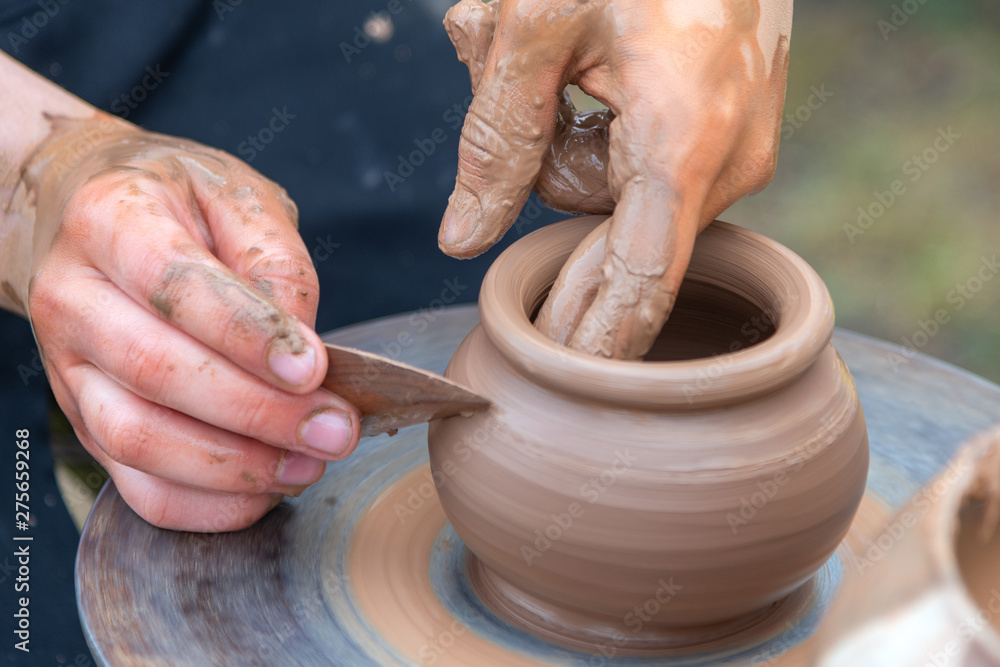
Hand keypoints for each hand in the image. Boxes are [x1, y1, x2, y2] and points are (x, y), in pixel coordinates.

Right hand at [16, 115, 359, 530]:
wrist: (96, 218)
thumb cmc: (181, 205)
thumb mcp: (237, 195)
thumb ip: (273, 259)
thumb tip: (301, 347)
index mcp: (110, 220)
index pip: (174, 285)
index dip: (247, 335)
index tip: (313, 369)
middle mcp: (74, 297)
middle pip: (157, 371)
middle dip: (259, 413)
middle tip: (336, 430)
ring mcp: (69, 367)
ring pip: (140, 439)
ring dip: (236, 467)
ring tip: (310, 464)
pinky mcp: (85, 421)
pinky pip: (135, 486)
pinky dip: (206, 505)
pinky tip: (265, 491)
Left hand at [439, 0, 791, 358]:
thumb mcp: (538, 20)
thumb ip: (497, 134)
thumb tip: (464, 242)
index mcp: (685, 142)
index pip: (640, 283)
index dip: (599, 345)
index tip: (575, 401)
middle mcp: (726, 160)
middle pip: (611, 240)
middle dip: (548, 181)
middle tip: (538, 119)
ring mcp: (734, 146)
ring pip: (611, 192)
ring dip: (560, 137)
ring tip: (550, 53)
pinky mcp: (727, 128)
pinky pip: (641, 165)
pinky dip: (594, 124)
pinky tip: (584, 63)